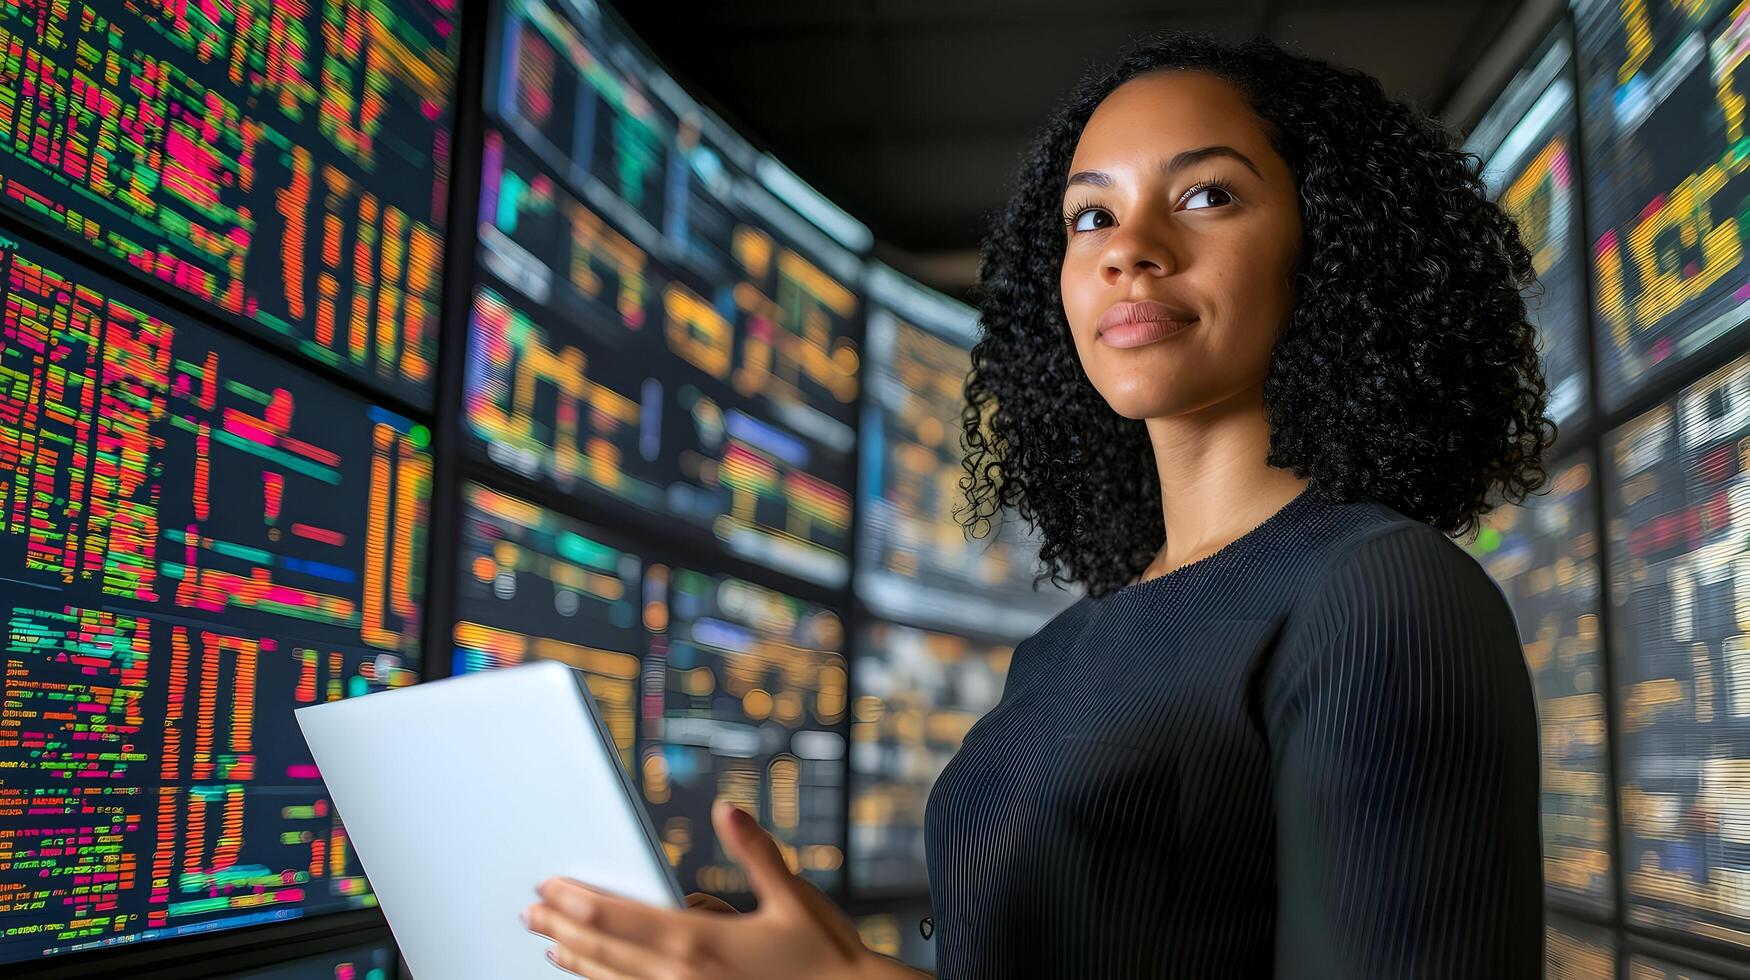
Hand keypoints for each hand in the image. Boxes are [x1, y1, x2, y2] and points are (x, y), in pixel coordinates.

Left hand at [525, 799, 903, 978]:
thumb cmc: (823, 954)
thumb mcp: (791, 894)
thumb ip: (754, 851)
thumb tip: (727, 809)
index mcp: (700, 941)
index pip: (618, 918)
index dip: (576, 902)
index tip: (548, 887)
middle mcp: (681, 976)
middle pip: (603, 950)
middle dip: (562, 927)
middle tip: (530, 911)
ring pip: (612, 979)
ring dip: (576, 958)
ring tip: (549, 942)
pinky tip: (593, 974)